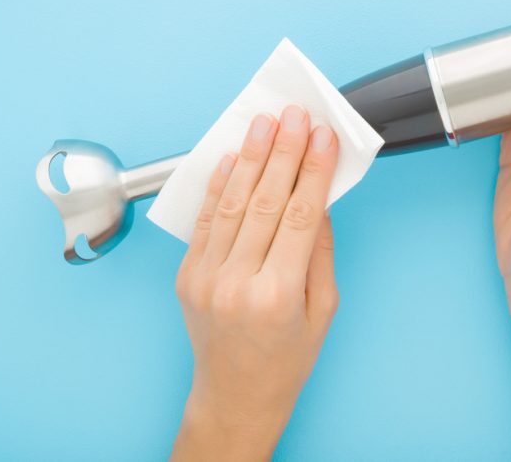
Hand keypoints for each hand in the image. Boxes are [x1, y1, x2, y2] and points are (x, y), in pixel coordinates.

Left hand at [171, 106, 339, 461]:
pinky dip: (219, 185)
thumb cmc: (286, 359)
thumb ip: (319, 251)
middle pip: (266, 201)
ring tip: (264, 124)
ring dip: (251, 157)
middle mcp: (237, 282)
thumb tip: (318, 197)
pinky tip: (232, 158)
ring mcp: (205, 277)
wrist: (235, 395)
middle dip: (284, 151)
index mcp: (279, 294)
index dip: (314, 169)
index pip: (301, 215)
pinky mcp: (187, 274)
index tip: (323, 136)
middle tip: (295, 115)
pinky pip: (205, 220)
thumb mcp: (323, 309)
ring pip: (232, 203)